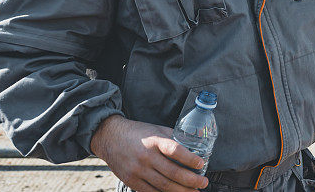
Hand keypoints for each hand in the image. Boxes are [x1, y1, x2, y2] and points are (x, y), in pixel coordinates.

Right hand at [90, 115, 207, 191]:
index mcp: (154, 141)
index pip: (175, 150)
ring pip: (163, 186)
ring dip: (181, 191)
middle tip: (203, 183)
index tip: (201, 164)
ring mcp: (138, 171)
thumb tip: (194, 144)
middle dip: (191, 180)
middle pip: (172, 173)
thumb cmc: (138, 133)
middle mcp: (146, 157)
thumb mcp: (156, 129)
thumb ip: (173, 138)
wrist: (110, 138)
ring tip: (194, 191)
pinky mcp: (131, 181)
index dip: (190, 158)